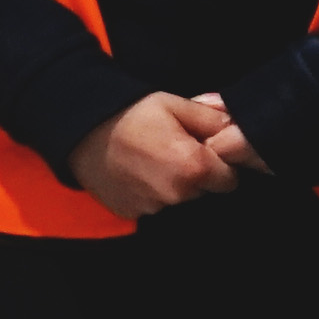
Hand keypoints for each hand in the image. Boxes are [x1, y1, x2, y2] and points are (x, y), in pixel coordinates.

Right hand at [68, 92, 249, 221]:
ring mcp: (154, 208)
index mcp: (194, 167)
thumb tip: (236, 125)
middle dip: (199, 174)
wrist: (82, 132)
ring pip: (180, 199)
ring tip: (154, 159)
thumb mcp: (174, 104)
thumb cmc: (132, 114)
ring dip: (176, 184)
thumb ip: (211, 118)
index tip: (208, 150)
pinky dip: (152, 192)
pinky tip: (139, 172)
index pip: (230, 179)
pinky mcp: (134, 214)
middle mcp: (177, 194)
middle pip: (205, 191)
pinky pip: (156, 205)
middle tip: (179, 149)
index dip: (223, 164)